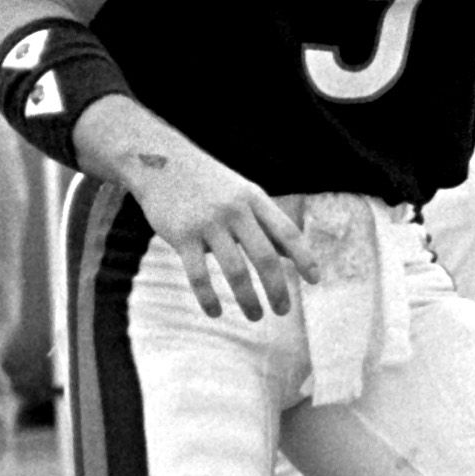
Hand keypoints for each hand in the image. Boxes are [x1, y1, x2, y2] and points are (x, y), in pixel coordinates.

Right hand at [124, 143, 318, 319]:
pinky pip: (199, 275)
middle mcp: (235, 211)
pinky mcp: (182, 235)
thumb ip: (266, 223)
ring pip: (235, 271)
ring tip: (256, 316)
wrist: (160, 159)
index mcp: (255, 199)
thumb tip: (294, 256)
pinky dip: (209, 298)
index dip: (305, 257)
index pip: (288, 232)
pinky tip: (215, 313)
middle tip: (283, 311)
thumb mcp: (243, 194)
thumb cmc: (210, 184)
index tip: (315, 280)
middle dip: (278, 289)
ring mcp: (208, 223)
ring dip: (248, 300)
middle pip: (266, 257)